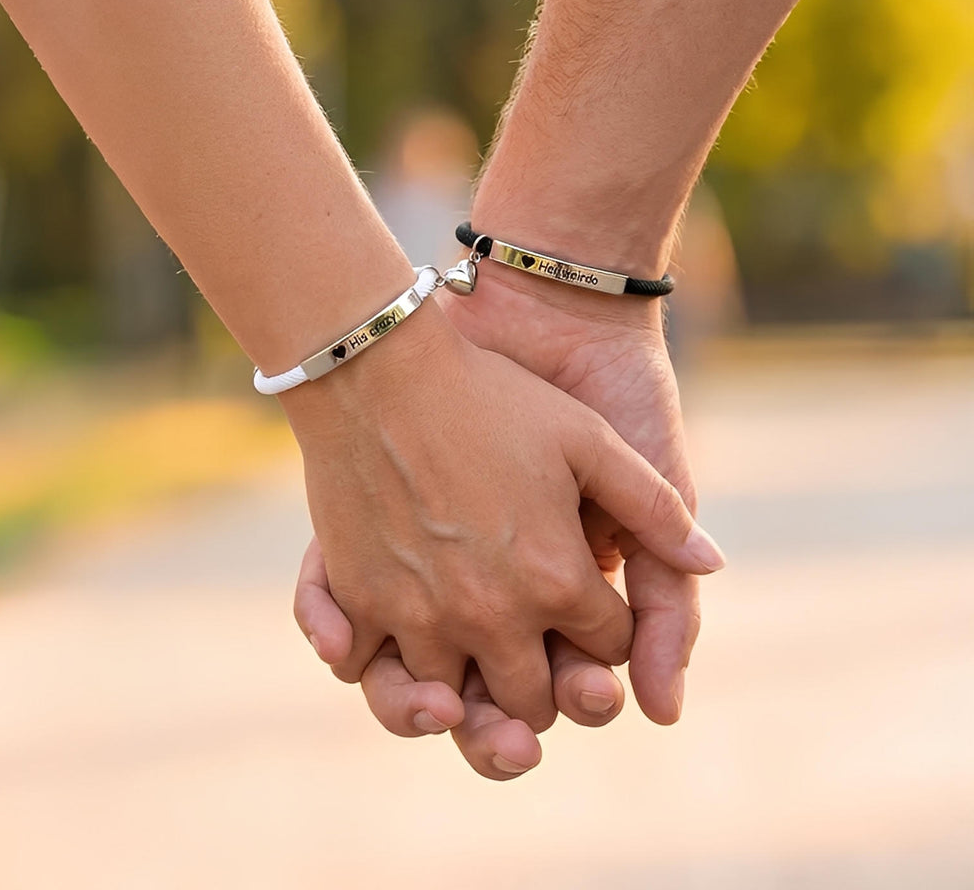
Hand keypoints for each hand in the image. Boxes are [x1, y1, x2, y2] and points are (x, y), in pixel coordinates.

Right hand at [286, 302, 720, 734]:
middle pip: (537, 701)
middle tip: (541, 650)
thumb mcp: (589, 439)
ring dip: (474, 689)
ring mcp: (420, 617)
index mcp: (557, 579)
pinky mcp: (360, 604)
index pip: (608, 648)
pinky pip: (371, 675)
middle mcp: (492, 616)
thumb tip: (713, 562)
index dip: (609, 633)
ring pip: (459, 706)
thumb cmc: (491, 396)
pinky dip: (390, 669)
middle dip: (550, 681)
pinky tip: (403, 639)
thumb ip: (657, 507)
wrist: (382, 366)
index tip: (594, 607)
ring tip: (476, 656)